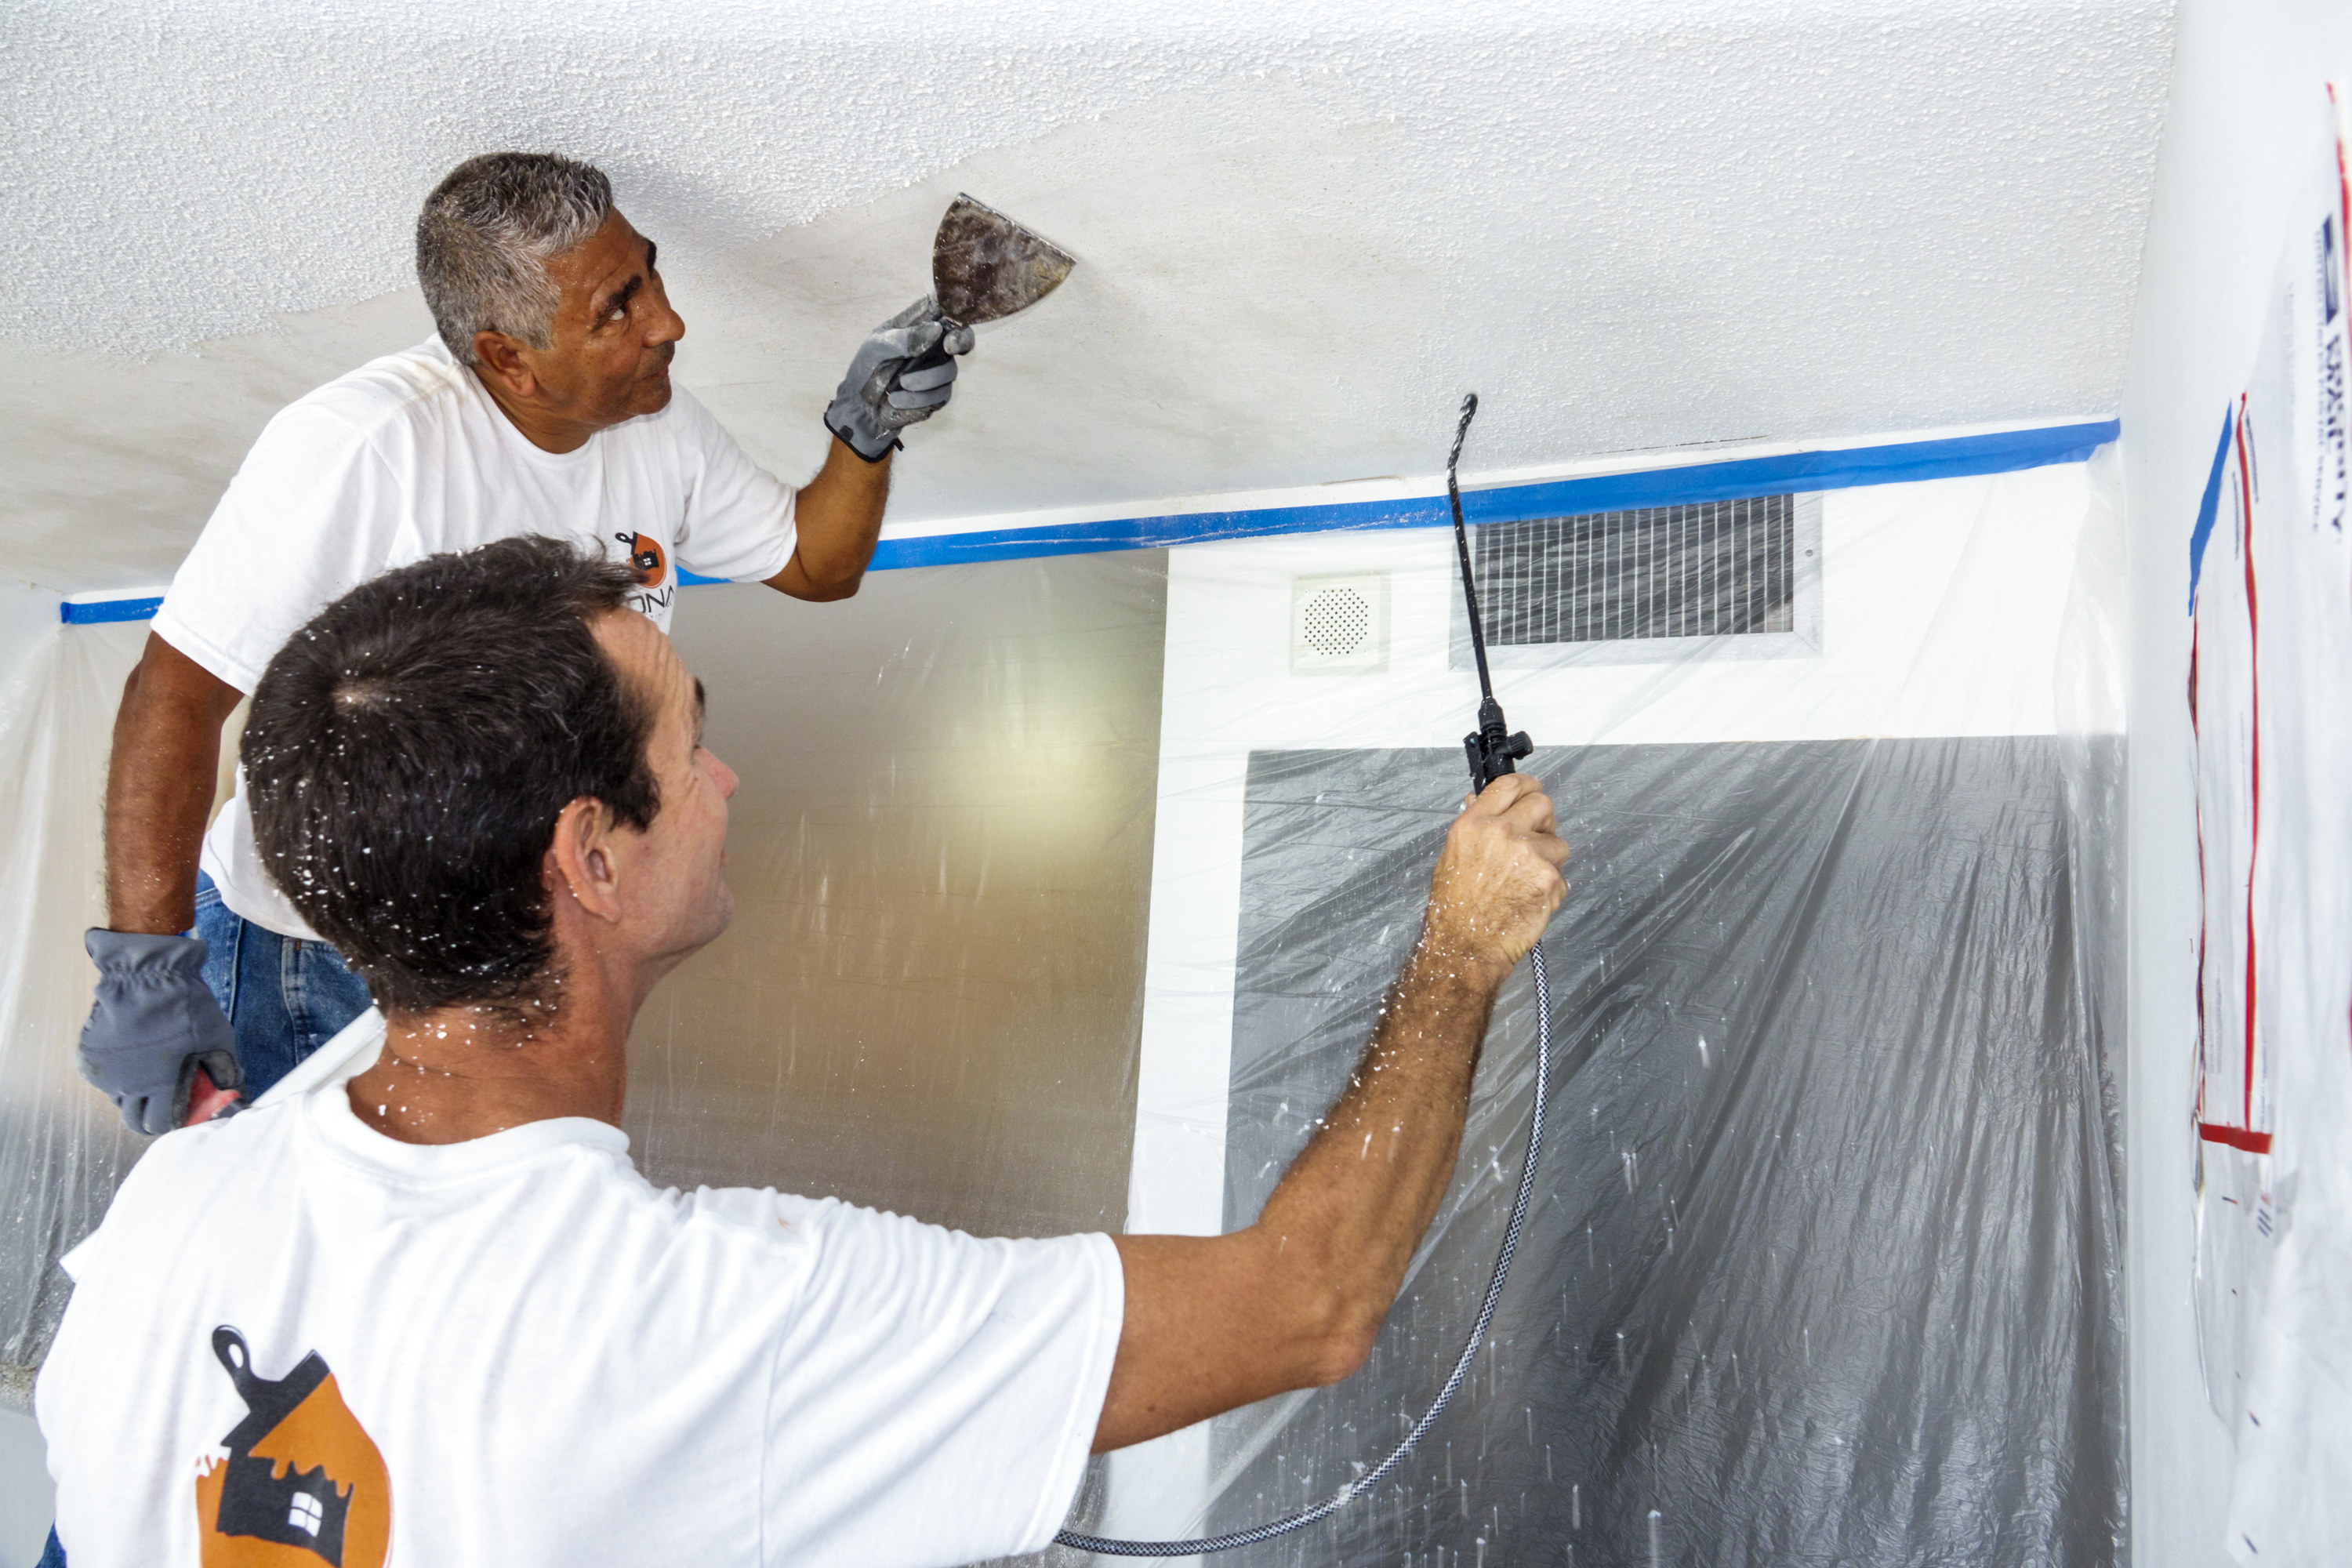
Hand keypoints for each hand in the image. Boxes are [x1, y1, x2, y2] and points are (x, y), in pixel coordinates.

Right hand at [78, 930, 243, 1134]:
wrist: (149, 977)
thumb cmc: (190, 1009)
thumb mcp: (220, 1042)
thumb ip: (223, 1074)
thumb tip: (231, 1094)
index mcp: (162, 1088)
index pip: (160, 1125)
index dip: (173, 1121)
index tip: (181, 1111)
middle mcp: (128, 1087)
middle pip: (134, 1120)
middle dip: (150, 1115)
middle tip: (164, 1100)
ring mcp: (105, 1073)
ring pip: (118, 1098)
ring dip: (134, 1092)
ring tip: (151, 1068)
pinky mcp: (89, 1057)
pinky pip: (104, 1076)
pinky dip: (118, 1071)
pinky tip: (133, 1051)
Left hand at [823, 297, 975, 460]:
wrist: (860, 405)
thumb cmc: (866, 368)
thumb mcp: (877, 347)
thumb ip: (903, 338)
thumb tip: (935, 329)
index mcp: (919, 328)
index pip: (945, 314)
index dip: (955, 314)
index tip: (948, 319)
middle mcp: (934, 348)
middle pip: (962, 340)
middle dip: (961, 341)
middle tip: (949, 346)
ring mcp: (938, 372)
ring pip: (950, 371)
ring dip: (926, 378)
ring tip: (901, 383)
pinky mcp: (937, 396)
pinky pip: (940, 395)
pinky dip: (918, 398)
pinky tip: (897, 400)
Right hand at [1420, 774, 1569, 981]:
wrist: (1466, 945)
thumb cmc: (1455, 908)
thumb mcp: (1452, 856)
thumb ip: (1474, 826)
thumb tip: (1479, 801)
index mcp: (1474, 824)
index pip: (1510, 785)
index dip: (1527, 785)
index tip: (1532, 791)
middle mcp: (1500, 833)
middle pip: (1542, 803)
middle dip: (1543, 820)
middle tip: (1536, 840)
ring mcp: (1527, 854)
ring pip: (1558, 842)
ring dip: (1549, 859)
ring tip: (1526, 881)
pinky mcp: (1548, 878)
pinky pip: (1561, 874)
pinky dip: (1551, 887)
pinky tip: (1531, 900)